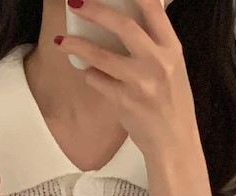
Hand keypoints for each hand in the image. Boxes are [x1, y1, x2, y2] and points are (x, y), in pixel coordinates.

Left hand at [56, 0, 198, 156]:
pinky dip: (91, 75)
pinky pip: (98, 81)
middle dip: (95, 10)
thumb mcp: (172, 67)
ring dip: (78, 46)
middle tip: (75, 3)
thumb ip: (154, 45)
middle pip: (123, 25)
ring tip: (61, 41)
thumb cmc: (172, 103)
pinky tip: (91, 75)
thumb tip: (125, 21)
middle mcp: (158, 62)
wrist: (174, 142)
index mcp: (172, 48)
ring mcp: (141, 83)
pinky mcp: (125, 102)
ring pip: (101, 56)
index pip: (152, 8)